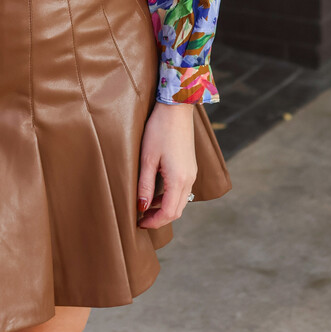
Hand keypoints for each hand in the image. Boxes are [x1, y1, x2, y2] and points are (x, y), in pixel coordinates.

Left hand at [136, 102, 196, 228]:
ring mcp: (191, 172)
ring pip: (180, 201)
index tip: (139, 223)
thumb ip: (145, 185)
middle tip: (141, 218)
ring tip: (145, 206)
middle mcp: (189, 179)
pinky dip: (169, 196)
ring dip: (164, 208)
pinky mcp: (190, 166)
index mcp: (179, 180)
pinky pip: (182, 190)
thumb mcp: (147, 158)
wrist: (176, 108)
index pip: (169, 213)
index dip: (154, 222)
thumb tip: (142, 207)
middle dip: (159, 218)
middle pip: (176, 210)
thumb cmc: (159, 130)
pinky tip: (156, 191)